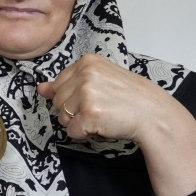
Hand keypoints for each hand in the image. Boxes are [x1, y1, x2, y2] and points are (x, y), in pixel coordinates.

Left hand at [37, 55, 195, 195]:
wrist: (154, 114)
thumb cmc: (129, 98)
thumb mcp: (100, 81)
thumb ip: (68, 83)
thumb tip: (41, 88)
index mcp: (88, 62)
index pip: (59, 85)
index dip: (74, 98)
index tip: (96, 97)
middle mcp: (85, 73)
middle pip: (58, 101)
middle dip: (74, 111)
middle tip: (101, 109)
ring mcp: (86, 92)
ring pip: (62, 117)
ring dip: (79, 123)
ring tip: (103, 116)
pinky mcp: (89, 113)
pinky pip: (71, 131)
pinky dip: (84, 134)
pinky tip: (103, 125)